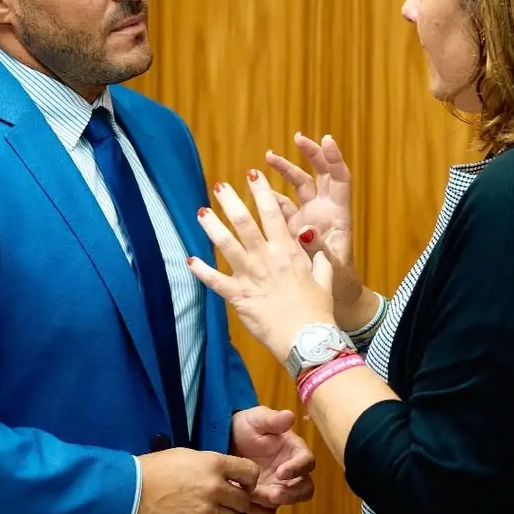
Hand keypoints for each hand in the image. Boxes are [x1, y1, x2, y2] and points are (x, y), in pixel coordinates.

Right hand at [132, 448, 259, 513]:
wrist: (130, 490)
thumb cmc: (156, 469)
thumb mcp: (188, 455)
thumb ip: (212, 466)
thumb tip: (229, 477)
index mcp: (213, 464)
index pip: (250, 472)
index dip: (249, 480)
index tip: (242, 484)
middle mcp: (213, 487)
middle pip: (244, 500)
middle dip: (238, 502)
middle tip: (228, 503)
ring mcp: (204, 512)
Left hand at [190, 170, 336, 362]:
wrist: (307, 339)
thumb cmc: (318, 310)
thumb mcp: (324, 277)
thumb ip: (317, 254)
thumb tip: (312, 235)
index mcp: (288, 251)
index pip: (273, 213)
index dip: (262, 191)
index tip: (253, 174)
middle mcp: (267, 258)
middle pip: (245, 222)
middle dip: (231, 201)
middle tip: (219, 186)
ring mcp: (251, 277)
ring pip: (226, 245)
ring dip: (212, 226)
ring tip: (201, 212)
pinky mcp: (239, 297)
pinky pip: (216, 281)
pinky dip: (201, 271)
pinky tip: (189, 260)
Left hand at [230, 407, 316, 513]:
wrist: (223, 440)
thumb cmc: (245, 426)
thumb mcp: (257, 419)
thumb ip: (272, 420)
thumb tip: (290, 416)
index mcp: (294, 451)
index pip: (307, 462)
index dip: (298, 469)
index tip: (282, 472)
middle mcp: (291, 472)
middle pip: (305, 489)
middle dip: (291, 494)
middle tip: (273, 494)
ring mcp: (277, 487)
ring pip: (287, 502)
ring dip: (274, 503)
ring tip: (254, 496)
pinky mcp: (262, 499)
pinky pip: (267, 511)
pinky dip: (258, 510)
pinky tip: (244, 502)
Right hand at [265, 133, 362, 307]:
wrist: (335, 297)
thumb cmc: (340, 284)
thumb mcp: (331, 268)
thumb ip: (317, 249)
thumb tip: (305, 231)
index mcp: (338, 216)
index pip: (340, 179)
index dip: (334, 158)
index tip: (326, 140)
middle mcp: (325, 211)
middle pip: (319, 175)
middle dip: (309, 155)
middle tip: (297, 138)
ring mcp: (309, 217)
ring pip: (298, 186)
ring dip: (285, 170)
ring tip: (268, 158)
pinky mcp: (294, 227)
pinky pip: (282, 205)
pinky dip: (271, 196)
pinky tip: (257, 189)